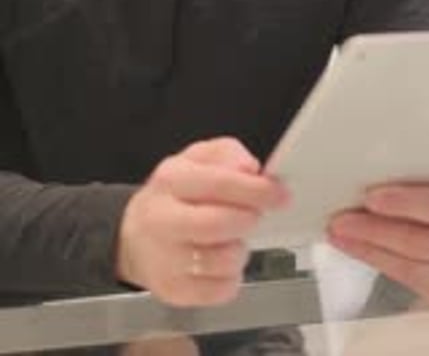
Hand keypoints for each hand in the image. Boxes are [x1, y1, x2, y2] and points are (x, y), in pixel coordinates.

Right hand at [116, 137, 287, 305]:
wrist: (133, 236)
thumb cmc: (174, 195)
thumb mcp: (196, 159)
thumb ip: (226, 153)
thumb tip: (249, 168)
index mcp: (171, 179)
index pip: (218, 182)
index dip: (256, 189)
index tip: (280, 194)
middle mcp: (162, 219)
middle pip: (218, 224)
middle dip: (248, 219)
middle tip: (255, 215)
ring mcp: (164, 259)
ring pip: (222, 261)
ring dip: (240, 249)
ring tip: (232, 238)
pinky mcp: (172, 290)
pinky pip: (220, 291)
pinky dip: (231, 278)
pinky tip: (221, 262)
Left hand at [327, 180, 428, 302]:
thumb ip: (422, 178)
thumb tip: (372, 170)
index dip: (401, 202)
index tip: (369, 196)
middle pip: (414, 241)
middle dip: (371, 231)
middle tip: (340, 220)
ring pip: (404, 264)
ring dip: (364, 248)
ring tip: (338, 234)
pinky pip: (401, 277)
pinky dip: (373, 259)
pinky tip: (355, 248)